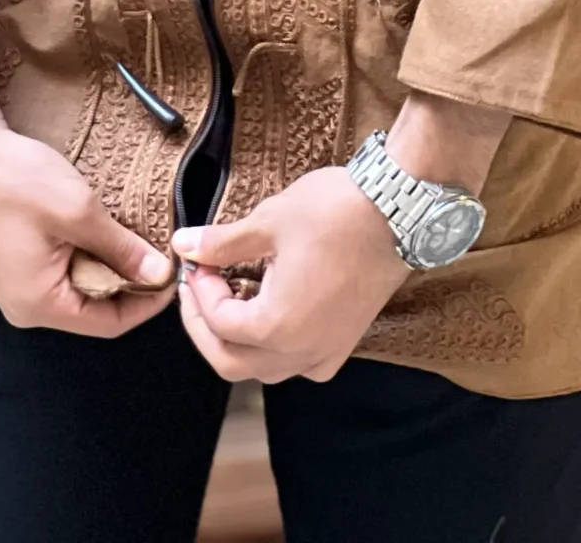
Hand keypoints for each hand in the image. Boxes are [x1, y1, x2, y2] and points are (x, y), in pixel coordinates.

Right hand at [0, 30, 173, 337]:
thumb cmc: (18, 179)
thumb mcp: (79, 211)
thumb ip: (121, 249)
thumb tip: (159, 275)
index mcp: (38, 305)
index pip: (108, 324)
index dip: (146, 303)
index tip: (174, 274)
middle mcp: (24, 307)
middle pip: (92, 309)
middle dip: (129, 282)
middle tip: (158, 250)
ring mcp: (14, 287)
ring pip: (77, 289)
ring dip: (107, 266)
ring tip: (133, 236)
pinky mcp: (12, 265)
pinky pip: (59, 273)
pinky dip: (84, 255)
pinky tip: (98, 229)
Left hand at [171, 166, 408, 383]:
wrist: (397, 211)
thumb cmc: (334, 212)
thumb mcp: (269, 221)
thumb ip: (222, 243)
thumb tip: (183, 245)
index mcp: (278, 326)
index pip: (219, 324)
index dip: (199, 292)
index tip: (196, 261)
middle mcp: (301, 352)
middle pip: (232, 361)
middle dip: (205, 327)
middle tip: (197, 288)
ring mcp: (325, 352)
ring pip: (264, 369)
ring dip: (237, 341)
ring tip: (228, 298)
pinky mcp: (343, 344)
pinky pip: (299, 365)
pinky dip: (275, 350)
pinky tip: (271, 318)